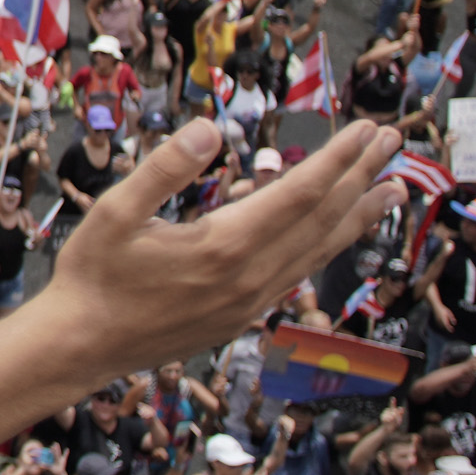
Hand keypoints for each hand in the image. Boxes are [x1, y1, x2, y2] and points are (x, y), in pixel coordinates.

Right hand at [43, 122, 401, 377]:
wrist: (81, 345)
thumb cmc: (92, 276)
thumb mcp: (113, 211)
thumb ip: (164, 168)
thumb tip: (210, 129)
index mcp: (224, 245)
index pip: (301, 194)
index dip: (339, 159)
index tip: (367, 130)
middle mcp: (249, 277)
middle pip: (323, 221)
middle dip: (362, 177)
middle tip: (394, 143)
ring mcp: (250, 302)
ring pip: (319, 252)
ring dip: (358, 216)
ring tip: (391, 189)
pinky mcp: (242, 316)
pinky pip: (298, 273)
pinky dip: (326, 246)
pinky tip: (334, 233)